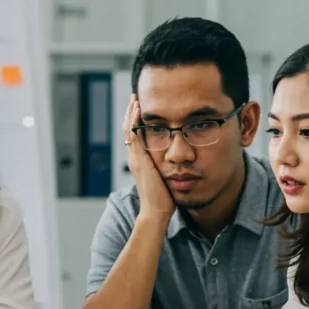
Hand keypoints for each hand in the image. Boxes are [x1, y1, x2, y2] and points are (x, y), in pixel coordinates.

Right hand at [124, 95, 174, 222]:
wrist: (157, 211)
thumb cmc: (164, 199)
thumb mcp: (165, 178)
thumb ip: (168, 167)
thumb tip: (179, 161)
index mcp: (140, 161)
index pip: (134, 136)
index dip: (135, 121)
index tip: (140, 107)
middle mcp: (134, 158)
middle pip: (128, 129)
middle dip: (131, 112)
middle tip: (135, 96)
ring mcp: (135, 158)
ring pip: (128, 129)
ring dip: (132, 113)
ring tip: (135, 98)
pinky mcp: (139, 160)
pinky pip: (134, 136)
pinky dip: (135, 121)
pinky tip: (138, 110)